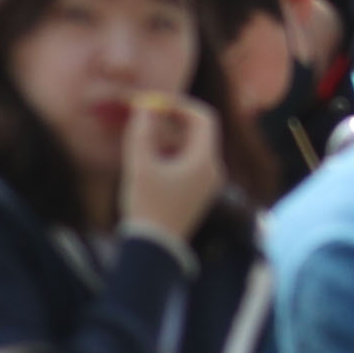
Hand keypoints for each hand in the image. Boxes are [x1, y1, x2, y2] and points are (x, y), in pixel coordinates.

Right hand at [120, 93, 222, 244]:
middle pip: (200, 131)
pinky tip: (150, 158)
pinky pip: (190, 161)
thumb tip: (145, 107)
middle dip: (174, 120)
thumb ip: (142, 132)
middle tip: (148, 115)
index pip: (203, 118)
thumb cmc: (147, 206)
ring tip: (144, 138)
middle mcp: (214, 169)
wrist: (155, 249)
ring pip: (193, 146)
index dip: (180, 105)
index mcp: (206, 161)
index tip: (156, 104)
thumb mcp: (139, 166)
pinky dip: (172, 152)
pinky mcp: (198, 192)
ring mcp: (208, 182)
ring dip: (171, 136)